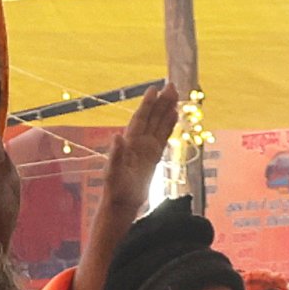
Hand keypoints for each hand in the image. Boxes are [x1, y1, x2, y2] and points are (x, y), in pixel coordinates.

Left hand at [104, 84, 178, 203]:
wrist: (122, 203)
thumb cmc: (116, 189)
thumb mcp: (113, 173)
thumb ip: (116, 154)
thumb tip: (117, 135)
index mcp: (129, 143)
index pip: (140, 119)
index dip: (147, 104)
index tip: (154, 89)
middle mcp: (138, 142)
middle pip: (152, 117)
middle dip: (161, 102)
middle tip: (171, 86)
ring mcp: (146, 148)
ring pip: (158, 124)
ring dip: (166, 110)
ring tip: (175, 95)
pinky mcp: (153, 157)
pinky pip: (163, 136)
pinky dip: (169, 125)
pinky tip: (174, 115)